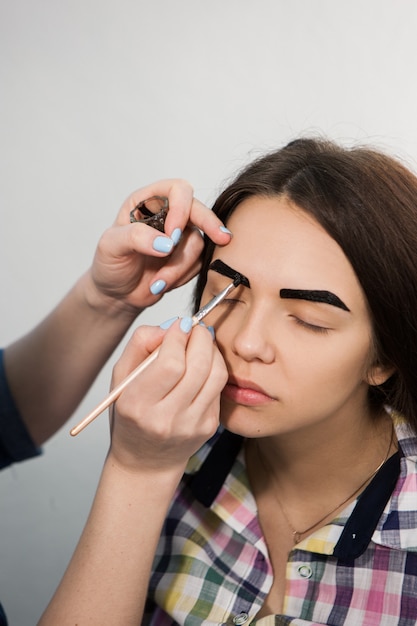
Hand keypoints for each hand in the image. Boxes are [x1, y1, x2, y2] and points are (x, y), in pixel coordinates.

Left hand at [89, 179, 231, 313]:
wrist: (117, 294)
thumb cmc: (110, 265)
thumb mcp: (111, 247)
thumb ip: (136, 238)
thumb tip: (166, 243)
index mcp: (147, 202)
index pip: (176, 190)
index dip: (181, 208)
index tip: (174, 235)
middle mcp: (167, 215)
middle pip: (198, 209)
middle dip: (209, 224)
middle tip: (222, 238)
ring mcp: (180, 236)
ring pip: (199, 243)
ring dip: (179, 267)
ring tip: (157, 282)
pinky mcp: (188, 258)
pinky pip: (200, 263)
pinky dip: (183, 277)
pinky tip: (163, 283)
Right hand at [107, 319, 227, 472]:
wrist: (145, 462)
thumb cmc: (131, 415)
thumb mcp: (121, 378)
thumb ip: (140, 345)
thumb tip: (170, 327)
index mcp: (137, 405)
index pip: (169, 364)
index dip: (178, 337)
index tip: (179, 325)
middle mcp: (165, 419)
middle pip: (197, 366)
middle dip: (200, 338)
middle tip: (196, 327)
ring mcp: (191, 425)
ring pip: (216, 375)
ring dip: (212, 350)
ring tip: (202, 341)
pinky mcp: (209, 427)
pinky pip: (219, 388)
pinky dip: (214, 368)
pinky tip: (203, 364)